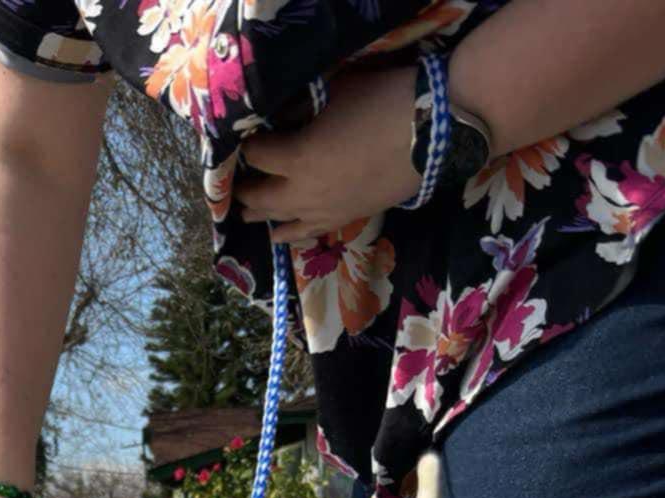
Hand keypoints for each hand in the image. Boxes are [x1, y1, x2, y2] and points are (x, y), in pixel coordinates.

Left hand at [236, 68, 420, 241]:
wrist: (430, 133)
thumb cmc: (380, 103)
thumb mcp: (333, 94)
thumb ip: (301, 109)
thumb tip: (281, 118)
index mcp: (296, 158)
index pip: (257, 155)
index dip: (249, 145)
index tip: (246, 138)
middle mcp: (304, 192)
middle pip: (262, 197)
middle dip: (245, 191)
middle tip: (235, 189)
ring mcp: (326, 210)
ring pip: (283, 222)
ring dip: (263, 219)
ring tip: (247, 219)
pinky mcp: (347, 218)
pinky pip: (311, 231)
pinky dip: (293, 233)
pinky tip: (285, 235)